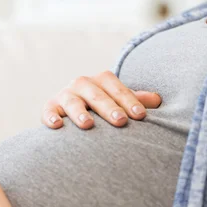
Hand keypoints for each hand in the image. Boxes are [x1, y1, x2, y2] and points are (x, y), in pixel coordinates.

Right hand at [42, 70, 161, 129]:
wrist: (75, 108)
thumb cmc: (105, 106)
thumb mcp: (120, 100)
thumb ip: (137, 100)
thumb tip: (158, 100)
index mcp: (102, 80)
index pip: (117, 88)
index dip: (129, 101)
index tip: (141, 116)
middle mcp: (82, 83)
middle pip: (97, 94)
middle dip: (109, 108)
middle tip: (121, 122)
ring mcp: (65, 94)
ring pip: (72, 101)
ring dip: (79, 112)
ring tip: (88, 125)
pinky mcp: (50, 106)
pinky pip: (48, 110)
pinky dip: (50, 117)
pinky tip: (57, 126)